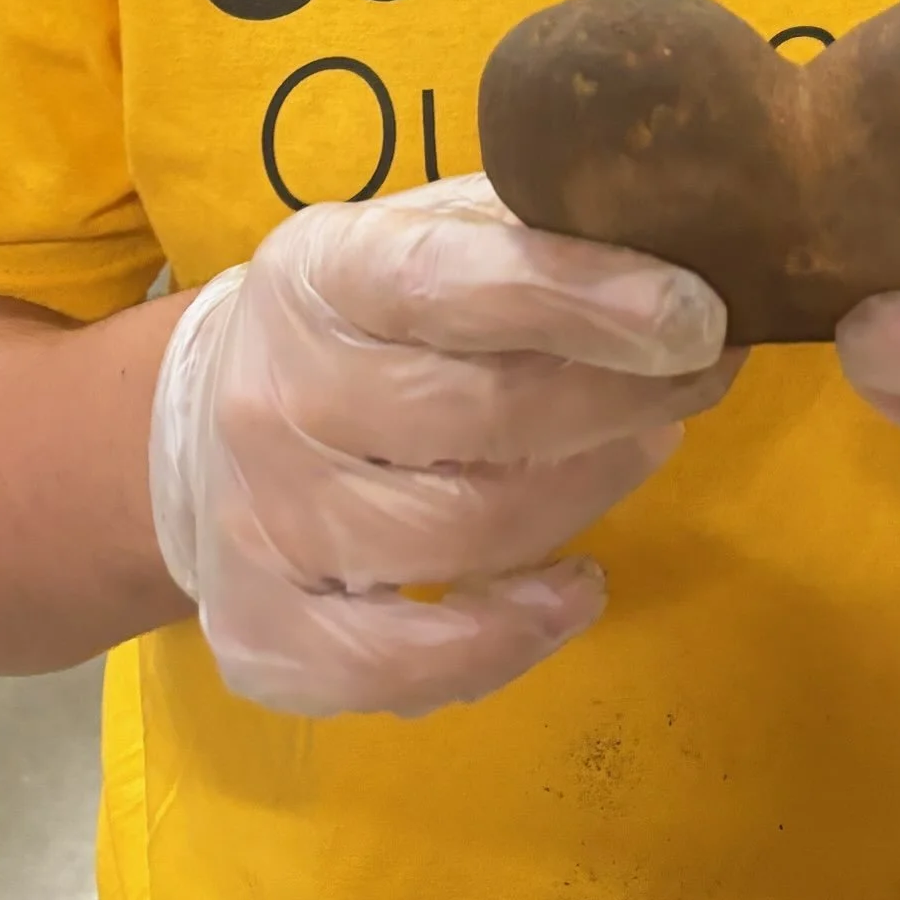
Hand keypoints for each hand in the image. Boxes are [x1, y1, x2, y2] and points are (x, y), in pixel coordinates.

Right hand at [148, 174, 737, 717]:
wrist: (197, 423)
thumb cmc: (361, 319)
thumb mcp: (420, 235)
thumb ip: (526, 235)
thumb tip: (677, 240)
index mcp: (321, 271)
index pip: (451, 282)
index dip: (579, 296)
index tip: (697, 314)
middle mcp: (274, 395)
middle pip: (477, 417)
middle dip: (619, 399)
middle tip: (703, 374)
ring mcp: (262, 523)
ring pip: (458, 535)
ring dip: (585, 496)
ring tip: (645, 447)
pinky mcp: (259, 633)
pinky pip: (401, 664)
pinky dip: (509, 639)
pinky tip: (575, 590)